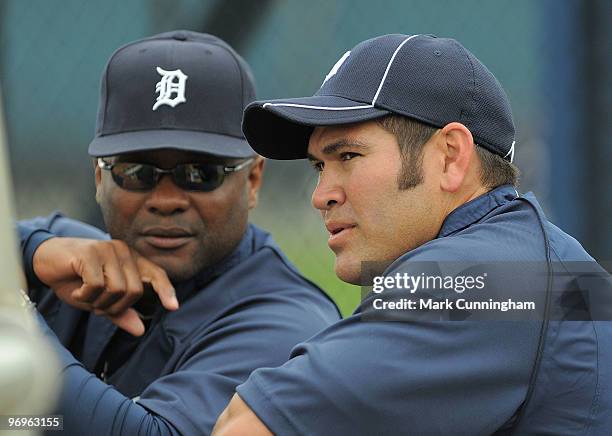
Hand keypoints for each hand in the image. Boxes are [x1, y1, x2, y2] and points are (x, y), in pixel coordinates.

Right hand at [32, 237, 177, 335]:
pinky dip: (85, 296)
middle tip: (95, 305)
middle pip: (133, 291)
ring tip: (85, 296)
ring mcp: (108, 249)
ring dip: (98, 303)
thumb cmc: (75, 279)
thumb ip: (120, 312)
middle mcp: (124, 251)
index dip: (166, 290)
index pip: (156, 274)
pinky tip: (76, 292)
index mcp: (132, 259)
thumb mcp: (99, 300)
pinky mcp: (91, 253)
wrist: (44, 260)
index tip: (173, 307)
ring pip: (117, 290)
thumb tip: (141, 330)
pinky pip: (97, 286)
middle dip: (114, 307)